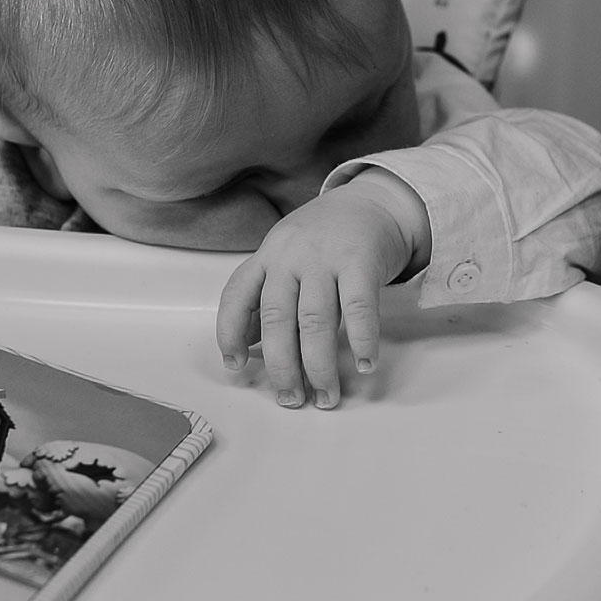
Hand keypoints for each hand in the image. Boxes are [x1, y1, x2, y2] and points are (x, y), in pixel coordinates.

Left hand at [216, 169, 430, 408]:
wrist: (371, 201)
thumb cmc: (325, 237)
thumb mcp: (286, 256)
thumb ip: (268, 295)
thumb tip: (250, 343)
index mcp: (268, 256)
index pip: (236, 295)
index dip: (229, 332)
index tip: (234, 365)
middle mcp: (291, 256)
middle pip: (277, 318)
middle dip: (281, 366)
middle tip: (290, 398)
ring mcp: (325, 258)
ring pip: (314, 321)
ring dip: (319, 366)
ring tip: (326, 395)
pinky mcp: (361, 261)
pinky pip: (359, 308)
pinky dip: (362, 341)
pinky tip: (365, 364)